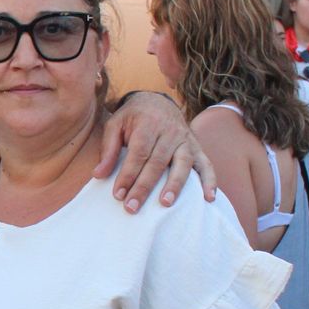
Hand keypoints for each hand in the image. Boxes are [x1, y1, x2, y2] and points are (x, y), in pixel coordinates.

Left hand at [95, 91, 214, 210]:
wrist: (156, 101)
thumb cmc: (132, 118)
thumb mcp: (115, 125)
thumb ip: (108, 150)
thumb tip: (98, 175)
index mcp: (148, 125)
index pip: (138, 153)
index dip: (128, 175)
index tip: (118, 194)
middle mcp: (170, 132)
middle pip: (158, 162)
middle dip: (144, 186)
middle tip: (132, 207)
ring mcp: (186, 140)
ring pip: (183, 164)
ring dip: (175, 185)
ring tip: (165, 204)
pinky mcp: (197, 147)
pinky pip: (206, 164)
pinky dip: (210, 181)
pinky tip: (208, 198)